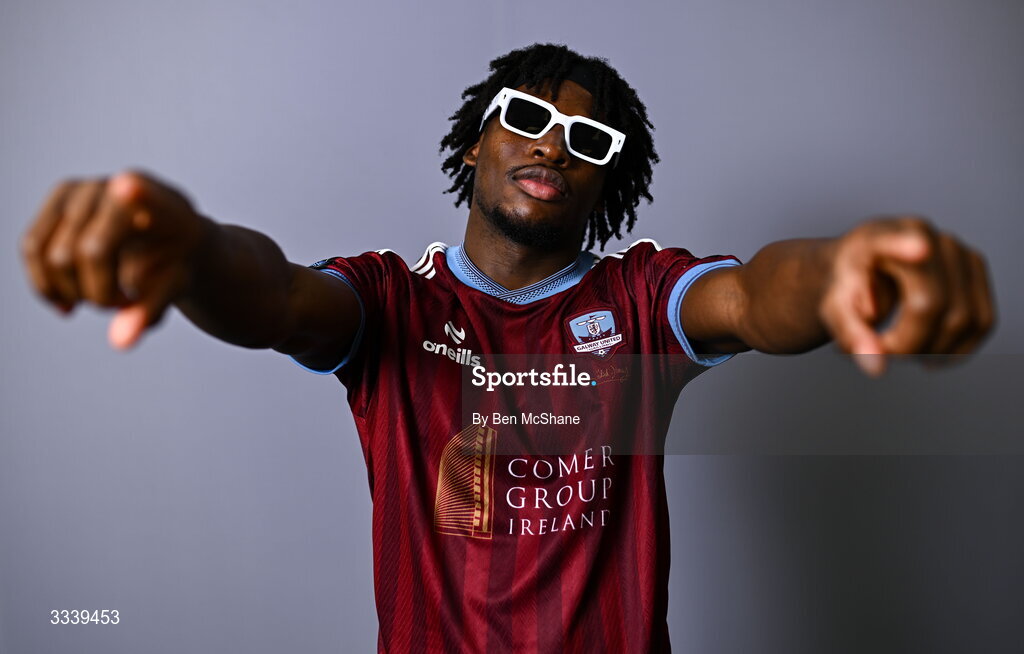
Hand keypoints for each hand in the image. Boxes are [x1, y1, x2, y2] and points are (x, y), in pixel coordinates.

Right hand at [20, 171, 212, 348]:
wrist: (166, 237)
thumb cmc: (174, 262)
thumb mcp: (172, 288)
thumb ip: (148, 311)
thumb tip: (119, 342)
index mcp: (164, 206)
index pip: (149, 197)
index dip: (137, 194)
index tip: (127, 185)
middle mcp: (118, 187)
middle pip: (88, 254)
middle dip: (99, 295)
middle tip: (124, 302)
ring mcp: (82, 189)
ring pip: (52, 256)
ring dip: (72, 293)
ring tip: (103, 298)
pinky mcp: (56, 199)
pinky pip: (31, 249)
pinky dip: (46, 286)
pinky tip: (68, 305)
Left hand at [819, 216, 994, 375]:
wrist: (864, 265)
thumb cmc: (848, 285)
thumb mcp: (836, 308)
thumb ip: (852, 334)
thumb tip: (877, 366)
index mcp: (876, 238)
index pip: (890, 240)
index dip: (905, 245)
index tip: (919, 249)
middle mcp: (923, 233)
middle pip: (931, 304)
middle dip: (909, 343)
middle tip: (884, 350)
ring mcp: (955, 248)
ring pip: (964, 318)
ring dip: (935, 350)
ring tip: (904, 349)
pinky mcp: (975, 266)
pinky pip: (982, 320)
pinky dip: (960, 347)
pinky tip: (933, 353)